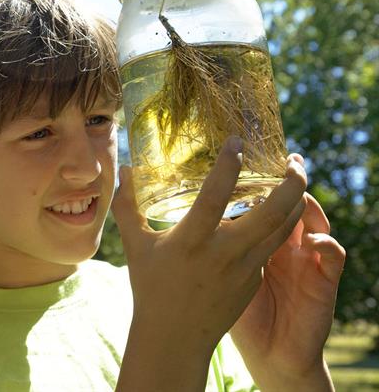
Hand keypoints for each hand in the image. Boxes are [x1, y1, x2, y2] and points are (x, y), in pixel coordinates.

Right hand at [113, 137, 306, 390]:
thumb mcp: (135, 245)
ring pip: (284, 228)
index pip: (216, 195)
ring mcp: (244, 268)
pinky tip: (276, 208)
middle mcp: (224, 253)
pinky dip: (280, 222)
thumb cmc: (151, 286)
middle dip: (292, 182)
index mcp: (191, 241)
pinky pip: (272, 244)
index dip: (229, 165)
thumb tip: (123, 169)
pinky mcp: (254, 279)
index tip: (238, 140)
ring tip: (296, 176)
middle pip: (273, 212)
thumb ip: (128, 206)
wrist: (175, 337)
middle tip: (295, 159)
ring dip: (296, 200)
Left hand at [230, 156, 345, 391]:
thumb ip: (209, 245)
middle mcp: (284, 246)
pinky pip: (332, 258)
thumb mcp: (220, 273)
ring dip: (311, 207)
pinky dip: (326, 246)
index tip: (251, 158)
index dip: (260, 184)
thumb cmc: (235, 313)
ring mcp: (305, 262)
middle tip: (289, 161)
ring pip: (316, 224)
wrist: (266, 353)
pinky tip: (314, 241)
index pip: (260, 205)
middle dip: (291, 184)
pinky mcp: (323, 283)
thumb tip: (179, 219)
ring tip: (301, 190)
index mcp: (256, 241)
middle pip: (291, 207)